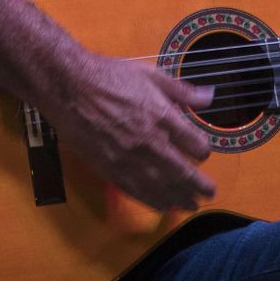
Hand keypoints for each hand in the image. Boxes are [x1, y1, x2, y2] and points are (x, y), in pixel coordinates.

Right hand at [47, 51, 216, 212]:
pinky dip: (153, 201)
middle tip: (209, 193)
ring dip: (179, 198)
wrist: (70, 88)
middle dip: (199, 185)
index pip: (194, 144)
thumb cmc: (110, 76)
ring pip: (161, 187)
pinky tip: (162, 206)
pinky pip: (136, 191)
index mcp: (162, 117)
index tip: (202, 152)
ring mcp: (129, 159)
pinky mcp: (110, 169)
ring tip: (191, 205)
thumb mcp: (151, 75)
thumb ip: (181, 90)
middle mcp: (149, 142)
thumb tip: (209, 97)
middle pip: (182, 172)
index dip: (203, 151)